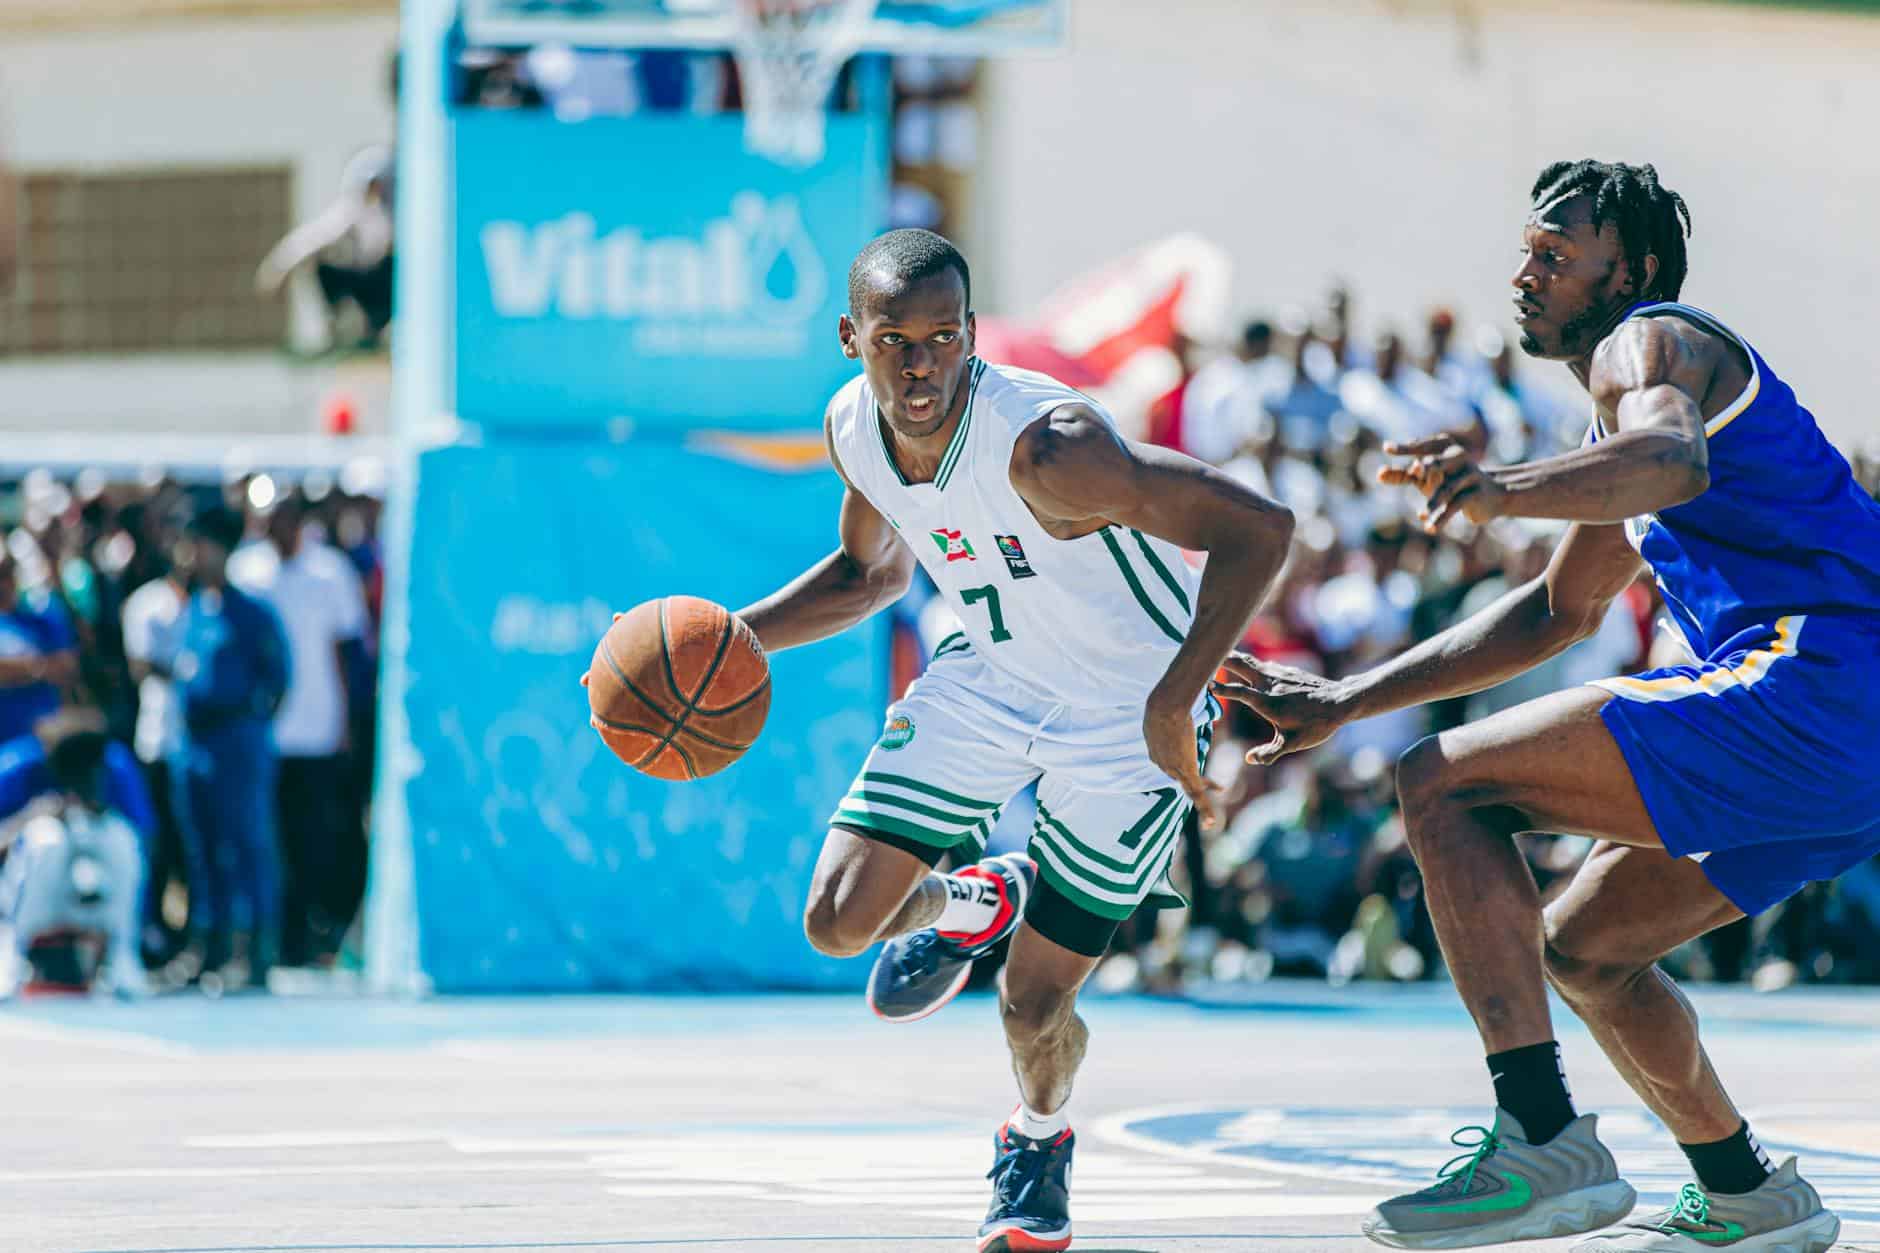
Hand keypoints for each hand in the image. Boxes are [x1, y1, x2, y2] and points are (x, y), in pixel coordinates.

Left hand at [1143, 691, 1223, 830]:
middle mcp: (1162, 762)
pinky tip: (1211, 822)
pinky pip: (1196, 794)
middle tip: (1208, 788)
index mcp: (1156, 748)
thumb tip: (1177, 690)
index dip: (1181, 763)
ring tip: (1210, 819)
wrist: (1165, 706)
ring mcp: (1173, 768)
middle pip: (1179, 777)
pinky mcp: (1186, 771)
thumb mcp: (1165, 703)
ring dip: (1202, 800)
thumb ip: (1172, 704)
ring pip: (1189, 789)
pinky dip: (1204, 809)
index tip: (1188, 759)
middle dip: (1192, 782)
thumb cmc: (1166, 699)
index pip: (1169, 760)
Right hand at [1212, 653, 1358, 764]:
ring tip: (1218, 653)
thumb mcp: (1294, 744)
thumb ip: (1270, 753)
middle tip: (1202, 656)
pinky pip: (1262, 663)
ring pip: (1251, 662)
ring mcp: (1278, 675)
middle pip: (1241, 667)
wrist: (1341, 702)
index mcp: (1268, 702)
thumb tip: (1249, 760)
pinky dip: (1249, 661)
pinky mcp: (1287, 672)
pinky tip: (1248, 663)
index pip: (1240, 693)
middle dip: (1222, 660)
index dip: (1223, 690)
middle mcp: (1270, 684)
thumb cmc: (1317, 725)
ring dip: (1234, 657)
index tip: (1206, 686)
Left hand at [1379, 436, 1506, 532]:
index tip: (1386, 448)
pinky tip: (1429, 527)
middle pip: (1437, 463)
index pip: (1423, 446)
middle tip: (1415, 472)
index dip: (1406, 448)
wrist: (1490, 495)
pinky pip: (1456, 505)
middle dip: (1426, 467)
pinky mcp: (1475, 493)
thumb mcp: (1427, 478)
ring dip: (1434, 503)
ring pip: (1447, 489)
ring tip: (1422, 515)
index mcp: (1444, 447)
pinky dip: (1442, 517)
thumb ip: (1405, 475)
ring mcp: (1468, 474)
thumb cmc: (1451, 482)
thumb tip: (1379, 474)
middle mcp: (1457, 457)